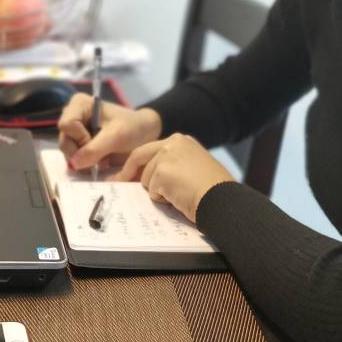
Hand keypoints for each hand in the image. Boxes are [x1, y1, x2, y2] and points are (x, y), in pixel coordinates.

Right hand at [58, 95, 160, 172]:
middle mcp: (72, 116)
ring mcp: (74, 132)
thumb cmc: (133, 127)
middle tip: (101, 156)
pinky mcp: (78, 145)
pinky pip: (74, 160)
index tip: (97, 142)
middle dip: (81, 153)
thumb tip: (74, 163)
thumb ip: (95, 149)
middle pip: (64, 141)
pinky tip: (100, 161)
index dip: (79, 138)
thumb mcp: (117, 136)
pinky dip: (86, 165)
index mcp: (79, 104)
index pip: (67, 125)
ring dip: (84, 161)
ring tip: (103, 158)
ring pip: (67, 153)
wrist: (144, 134)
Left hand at [117, 134, 233, 223]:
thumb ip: (176, 165)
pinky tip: (180, 199)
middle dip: (128, 171)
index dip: (140, 163)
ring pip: (147, 179)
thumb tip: (155, 178)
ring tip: (180, 195)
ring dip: (159, 192)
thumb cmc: (214, 189)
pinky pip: (152, 192)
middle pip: (139, 157)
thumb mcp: (195, 167)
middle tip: (118, 181)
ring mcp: (166, 156)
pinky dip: (163, 200)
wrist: (223, 200)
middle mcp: (173, 143)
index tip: (129, 173)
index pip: (152, 149)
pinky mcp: (161, 172)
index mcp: (182, 141)